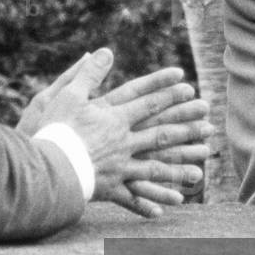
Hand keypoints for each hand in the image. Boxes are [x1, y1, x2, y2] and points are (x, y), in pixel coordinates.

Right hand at [19, 49, 211, 216]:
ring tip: (201, 172)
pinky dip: (152, 199)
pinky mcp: (109, 187)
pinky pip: (135, 195)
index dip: (168, 94)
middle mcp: (123, 142)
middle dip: (186, 129)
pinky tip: (171, 203)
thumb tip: (103, 51)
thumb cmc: (54, 129)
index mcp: (114, 119)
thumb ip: (87, 73)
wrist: (45, 167)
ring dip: (179, 169)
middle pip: (160, 134)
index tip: (188, 87)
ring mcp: (119, 167)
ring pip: (155, 167)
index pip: (147, 102)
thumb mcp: (67, 94)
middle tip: (209, 125)